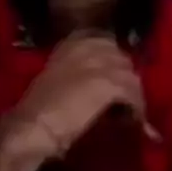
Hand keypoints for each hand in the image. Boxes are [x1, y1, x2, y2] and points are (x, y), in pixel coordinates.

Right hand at [0, 33, 147, 161]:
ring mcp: (100, 65)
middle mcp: (87, 48)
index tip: (116, 79)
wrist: (33, 128)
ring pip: (130, 77)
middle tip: (127, 98)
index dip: (113, 62)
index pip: (104, 43)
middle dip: (126, 78)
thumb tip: (97, 82)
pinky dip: (137, 108)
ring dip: (134, 95)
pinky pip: (132, 94)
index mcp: (70, 44)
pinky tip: (138, 122)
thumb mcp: (55, 79)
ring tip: (134, 113)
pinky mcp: (110, 84)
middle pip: (121, 59)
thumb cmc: (37, 110)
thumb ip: (76, 72)